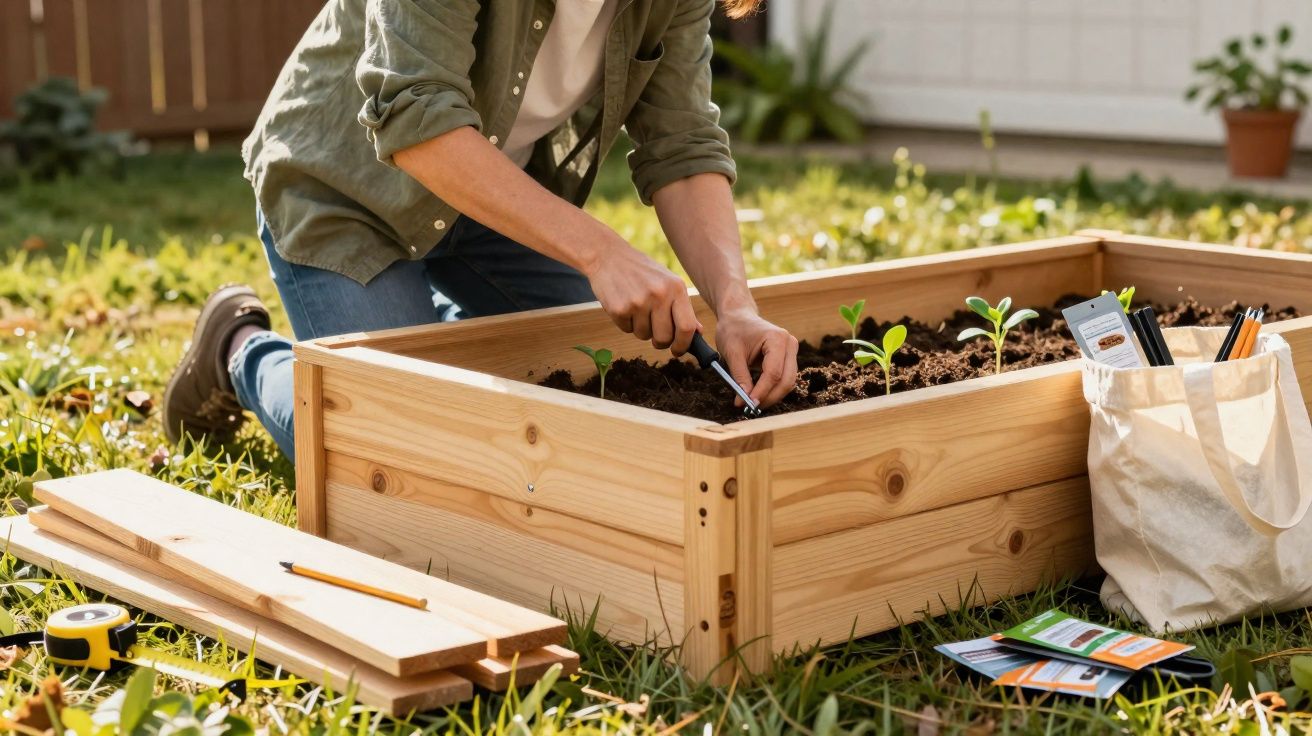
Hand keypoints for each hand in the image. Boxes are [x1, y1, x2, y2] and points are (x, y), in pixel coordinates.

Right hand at [582, 232, 700, 353]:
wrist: (608, 256)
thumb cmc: (641, 271)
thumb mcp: (667, 282)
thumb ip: (682, 308)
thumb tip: (698, 332)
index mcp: (676, 288)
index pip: (687, 327)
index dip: (683, 344)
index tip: (678, 350)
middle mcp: (659, 294)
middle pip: (665, 337)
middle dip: (660, 341)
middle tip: (654, 333)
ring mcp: (638, 302)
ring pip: (644, 336)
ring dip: (641, 329)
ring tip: (636, 308)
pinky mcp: (619, 309)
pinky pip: (626, 330)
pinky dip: (626, 323)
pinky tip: (624, 304)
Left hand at [713, 309, 798, 407]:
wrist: (738, 317)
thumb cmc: (733, 330)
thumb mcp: (732, 353)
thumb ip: (739, 377)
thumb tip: (743, 401)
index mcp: (777, 338)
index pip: (774, 372)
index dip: (762, 391)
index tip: (749, 404)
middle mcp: (790, 344)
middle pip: (786, 380)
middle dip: (770, 397)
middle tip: (751, 408)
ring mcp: (791, 351)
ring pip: (788, 382)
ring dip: (772, 396)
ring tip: (753, 403)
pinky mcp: (788, 358)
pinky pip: (785, 379)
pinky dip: (773, 390)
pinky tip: (759, 395)